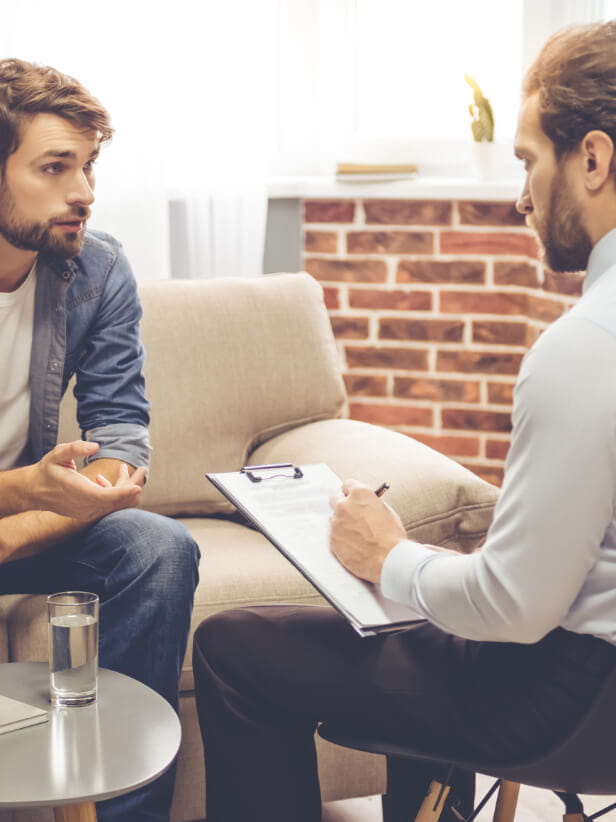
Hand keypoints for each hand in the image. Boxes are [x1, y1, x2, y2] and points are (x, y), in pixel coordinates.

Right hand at [28, 441, 145, 521]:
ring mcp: (87, 513)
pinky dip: (115, 494)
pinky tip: (104, 480)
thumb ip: (75, 448)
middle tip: (142, 469)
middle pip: (116, 502)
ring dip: (125, 489)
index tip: (139, 485)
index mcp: (79, 492)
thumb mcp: (58, 454)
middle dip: (132, 486)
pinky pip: (108, 507)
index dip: (124, 491)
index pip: (107, 496)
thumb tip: (95, 445)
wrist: (34, 491)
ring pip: (115, 506)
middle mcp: (85, 507)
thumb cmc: (48, 470)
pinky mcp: (88, 514)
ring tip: (124, 469)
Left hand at [329, 479, 406, 582]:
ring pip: (334, 519)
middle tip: (351, 515)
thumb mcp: (386, 511)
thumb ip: (371, 503)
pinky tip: (354, 545)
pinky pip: (333, 536)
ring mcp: (336, 523)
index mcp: (359, 494)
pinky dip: (341, 539)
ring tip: (356, 535)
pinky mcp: (332, 540)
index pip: (347, 485)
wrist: (388, 559)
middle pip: (335, 500)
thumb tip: (365, 504)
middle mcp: (344, 506)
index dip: (351, 492)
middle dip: (343, 506)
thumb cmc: (392, 537)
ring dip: (341, 524)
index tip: (352, 497)